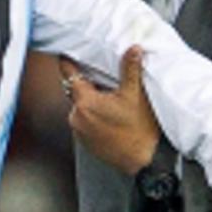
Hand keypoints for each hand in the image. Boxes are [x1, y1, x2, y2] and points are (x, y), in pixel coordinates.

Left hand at [59, 47, 159, 175]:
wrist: (142, 161)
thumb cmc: (139, 131)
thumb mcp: (135, 95)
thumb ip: (130, 69)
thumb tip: (133, 49)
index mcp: (85, 102)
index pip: (68, 73)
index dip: (69, 60)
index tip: (68, 52)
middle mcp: (76, 117)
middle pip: (75, 90)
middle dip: (87, 83)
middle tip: (103, 79)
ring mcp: (79, 131)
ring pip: (80, 107)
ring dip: (90, 101)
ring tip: (110, 101)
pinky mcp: (84, 141)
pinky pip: (84, 122)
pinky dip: (92, 116)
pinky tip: (109, 117)